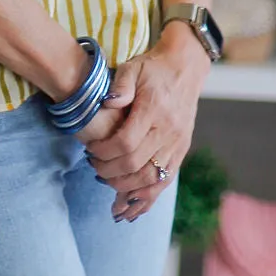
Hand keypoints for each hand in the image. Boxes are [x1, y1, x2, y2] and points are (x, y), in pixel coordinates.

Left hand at [84, 26, 208, 221]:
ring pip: (150, 179)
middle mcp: (168, 131)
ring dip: (125, 188)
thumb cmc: (153, 68)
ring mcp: (177, 144)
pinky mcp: (180, 152)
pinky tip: (130, 208)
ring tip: (106, 183)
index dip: (104, 151)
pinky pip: (164, 182)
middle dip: (109, 171)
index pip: (126, 142)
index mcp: (154, 109)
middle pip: (136, 164)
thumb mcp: (133, 67)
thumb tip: (107, 103)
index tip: (90, 149)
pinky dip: (146, 198)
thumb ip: (120, 85)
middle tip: (94, 166)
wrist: (185, 69)